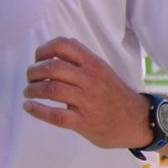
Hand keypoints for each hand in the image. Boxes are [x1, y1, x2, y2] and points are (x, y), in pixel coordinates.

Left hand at [23, 37, 150, 149]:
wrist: (138, 121)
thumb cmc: (114, 95)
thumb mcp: (103, 71)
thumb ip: (81, 61)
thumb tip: (53, 53)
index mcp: (93, 63)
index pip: (63, 45)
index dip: (43, 50)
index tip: (37, 59)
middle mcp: (90, 79)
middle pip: (52, 67)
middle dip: (33, 72)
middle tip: (30, 78)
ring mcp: (87, 101)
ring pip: (51, 89)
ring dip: (32, 90)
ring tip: (29, 92)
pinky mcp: (83, 121)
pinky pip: (55, 115)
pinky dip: (37, 110)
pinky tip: (29, 107)